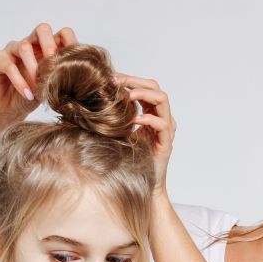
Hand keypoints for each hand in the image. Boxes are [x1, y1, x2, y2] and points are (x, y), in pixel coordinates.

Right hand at [0, 22, 78, 123]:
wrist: (9, 110)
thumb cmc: (32, 96)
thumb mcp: (51, 89)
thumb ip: (62, 79)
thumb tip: (80, 77)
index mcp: (47, 48)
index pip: (62, 34)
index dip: (70, 42)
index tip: (74, 61)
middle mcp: (30, 44)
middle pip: (42, 29)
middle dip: (50, 44)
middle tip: (54, 62)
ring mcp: (13, 50)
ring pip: (24, 46)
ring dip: (34, 67)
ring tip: (39, 88)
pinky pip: (8, 65)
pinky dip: (20, 81)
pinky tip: (27, 94)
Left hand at [114, 73, 175, 195]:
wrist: (144, 184)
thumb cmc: (132, 158)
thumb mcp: (121, 131)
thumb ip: (117, 116)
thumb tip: (95, 100)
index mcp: (152, 112)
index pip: (145, 86)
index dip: (130, 79)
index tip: (111, 77)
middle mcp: (162, 117)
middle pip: (155, 88)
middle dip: (134, 82)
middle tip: (116, 82)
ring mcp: (167, 130)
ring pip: (162, 100)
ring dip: (143, 94)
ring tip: (126, 96)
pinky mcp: (166, 143)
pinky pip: (162, 124)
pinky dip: (147, 119)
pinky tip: (133, 120)